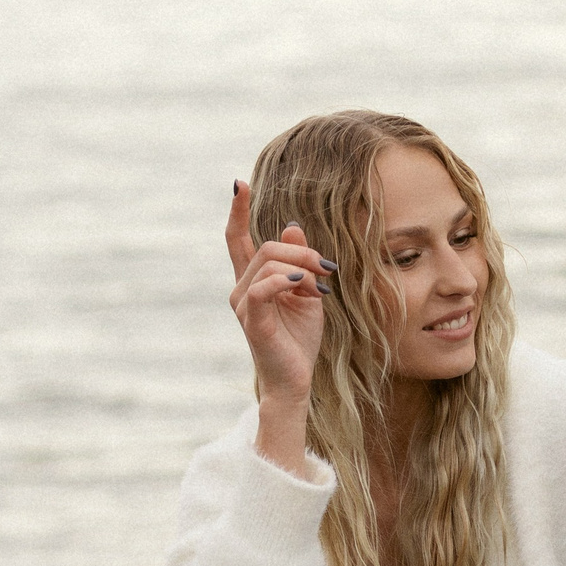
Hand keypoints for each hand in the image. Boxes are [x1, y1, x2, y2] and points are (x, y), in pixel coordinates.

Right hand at [223, 181, 333, 407]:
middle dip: (303, 252)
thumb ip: (299, 263)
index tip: (239, 184)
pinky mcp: (251, 319)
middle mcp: (241, 289)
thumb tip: (292, 227)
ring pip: (269, 262)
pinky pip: (263, 287)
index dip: (237, 211)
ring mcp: (243, 304)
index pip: (237, 239)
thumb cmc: (300, 341)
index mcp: (252, 281)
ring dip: (303, 267)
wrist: (296, 381)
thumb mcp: (306, 294)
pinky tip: (303, 285)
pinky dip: (286, 280)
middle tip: (329, 269)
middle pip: (268, 247)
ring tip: (321, 287)